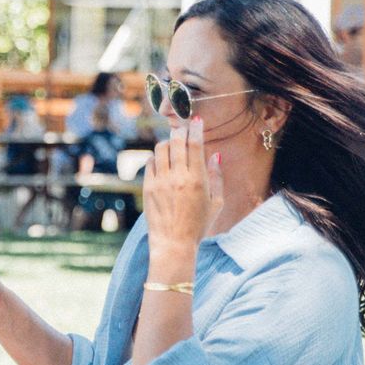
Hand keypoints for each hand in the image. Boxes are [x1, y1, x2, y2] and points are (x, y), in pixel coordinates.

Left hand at [142, 116, 222, 259]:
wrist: (174, 244)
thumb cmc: (199, 225)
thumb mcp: (216, 203)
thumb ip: (217, 177)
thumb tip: (215, 154)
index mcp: (198, 180)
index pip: (195, 144)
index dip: (196, 128)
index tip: (197, 120)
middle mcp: (178, 178)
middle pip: (176, 141)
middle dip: (180, 130)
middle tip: (183, 130)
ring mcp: (161, 182)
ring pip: (161, 148)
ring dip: (168, 143)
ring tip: (173, 147)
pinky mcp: (148, 187)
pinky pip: (150, 162)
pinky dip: (157, 157)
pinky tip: (162, 162)